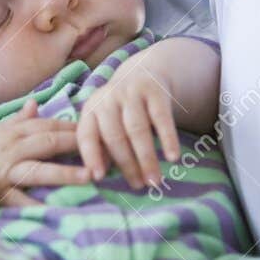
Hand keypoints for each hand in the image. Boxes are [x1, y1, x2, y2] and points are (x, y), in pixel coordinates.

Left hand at [76, 49, 180, 188]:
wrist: (144, 73)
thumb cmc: (121, 111)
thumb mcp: (105, 122)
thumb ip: (101, 145)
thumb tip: (100, 176)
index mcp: (91, 110)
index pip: (86, 135)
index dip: (91, 156)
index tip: (98, 177)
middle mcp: (108, 99)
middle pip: (115, 135)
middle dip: (127, 164)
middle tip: (138, 186)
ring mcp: (131, 93)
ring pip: (137, 129)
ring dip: (146, 158)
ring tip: (154, 181)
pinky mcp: (155, 91)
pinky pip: (162, 118)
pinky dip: (168, 138)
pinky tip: (173, 157)